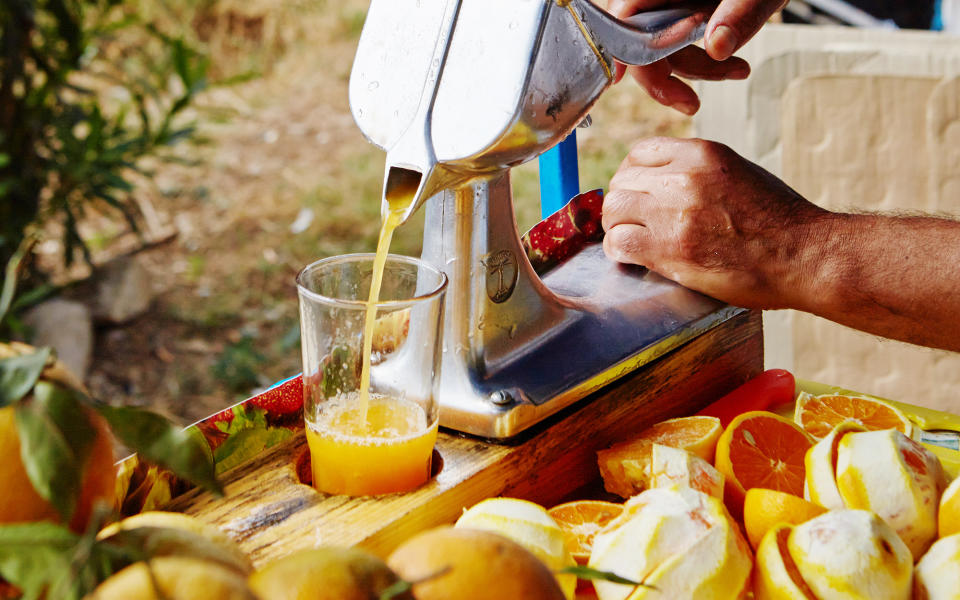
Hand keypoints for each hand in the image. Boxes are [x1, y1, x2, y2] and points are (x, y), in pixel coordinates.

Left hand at [601, 137, 829, 308]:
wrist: (803, 255)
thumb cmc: (780, 221)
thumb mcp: (740, 172)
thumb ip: (700, 172)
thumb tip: (668, 180)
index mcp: (701, 154)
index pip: (640, 153)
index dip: (632, 176)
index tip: (637, 193)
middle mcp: (682, 177)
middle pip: (622, 181)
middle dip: (623, 203)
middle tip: (632, 222)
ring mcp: (673, 212)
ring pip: (614, 210)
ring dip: (618, 227)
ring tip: (631, 240)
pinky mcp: (669, 249)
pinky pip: (618, 243)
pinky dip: (618, 252)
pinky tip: (631, 258)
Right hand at [607, 0, 783, 113]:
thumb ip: (741, 13)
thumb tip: (716, 47)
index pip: (626, 14)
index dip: (619, 46)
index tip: (619, 79)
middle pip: (638, 37)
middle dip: (662, 75)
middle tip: (690, 104)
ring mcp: (672, 3)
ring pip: (662, 46)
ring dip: (696, 69)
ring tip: (738, 72)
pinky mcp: (686, 12)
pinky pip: (680, 42)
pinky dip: (705, 60)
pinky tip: (734, 66)